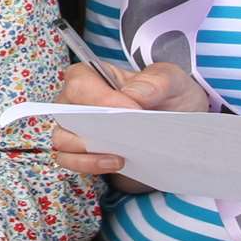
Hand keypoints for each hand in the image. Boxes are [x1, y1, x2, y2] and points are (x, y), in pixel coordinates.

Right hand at [51, 61, 207, 191]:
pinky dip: (88, 165)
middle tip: (126, 137)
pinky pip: (69, 161)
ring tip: (119, 157)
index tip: (132, 112)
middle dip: (93, 128)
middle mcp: (76, 101)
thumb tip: (133, 95)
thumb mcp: (173, 81)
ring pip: (62, 140)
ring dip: (88, 151)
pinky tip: (115, 163)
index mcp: (93, 75)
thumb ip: (157, 81)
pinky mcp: (83, 153)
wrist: (178, 129)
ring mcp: (76, 129)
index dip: (101, 99)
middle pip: (65, 113)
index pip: (79, 83)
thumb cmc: (168, 98)